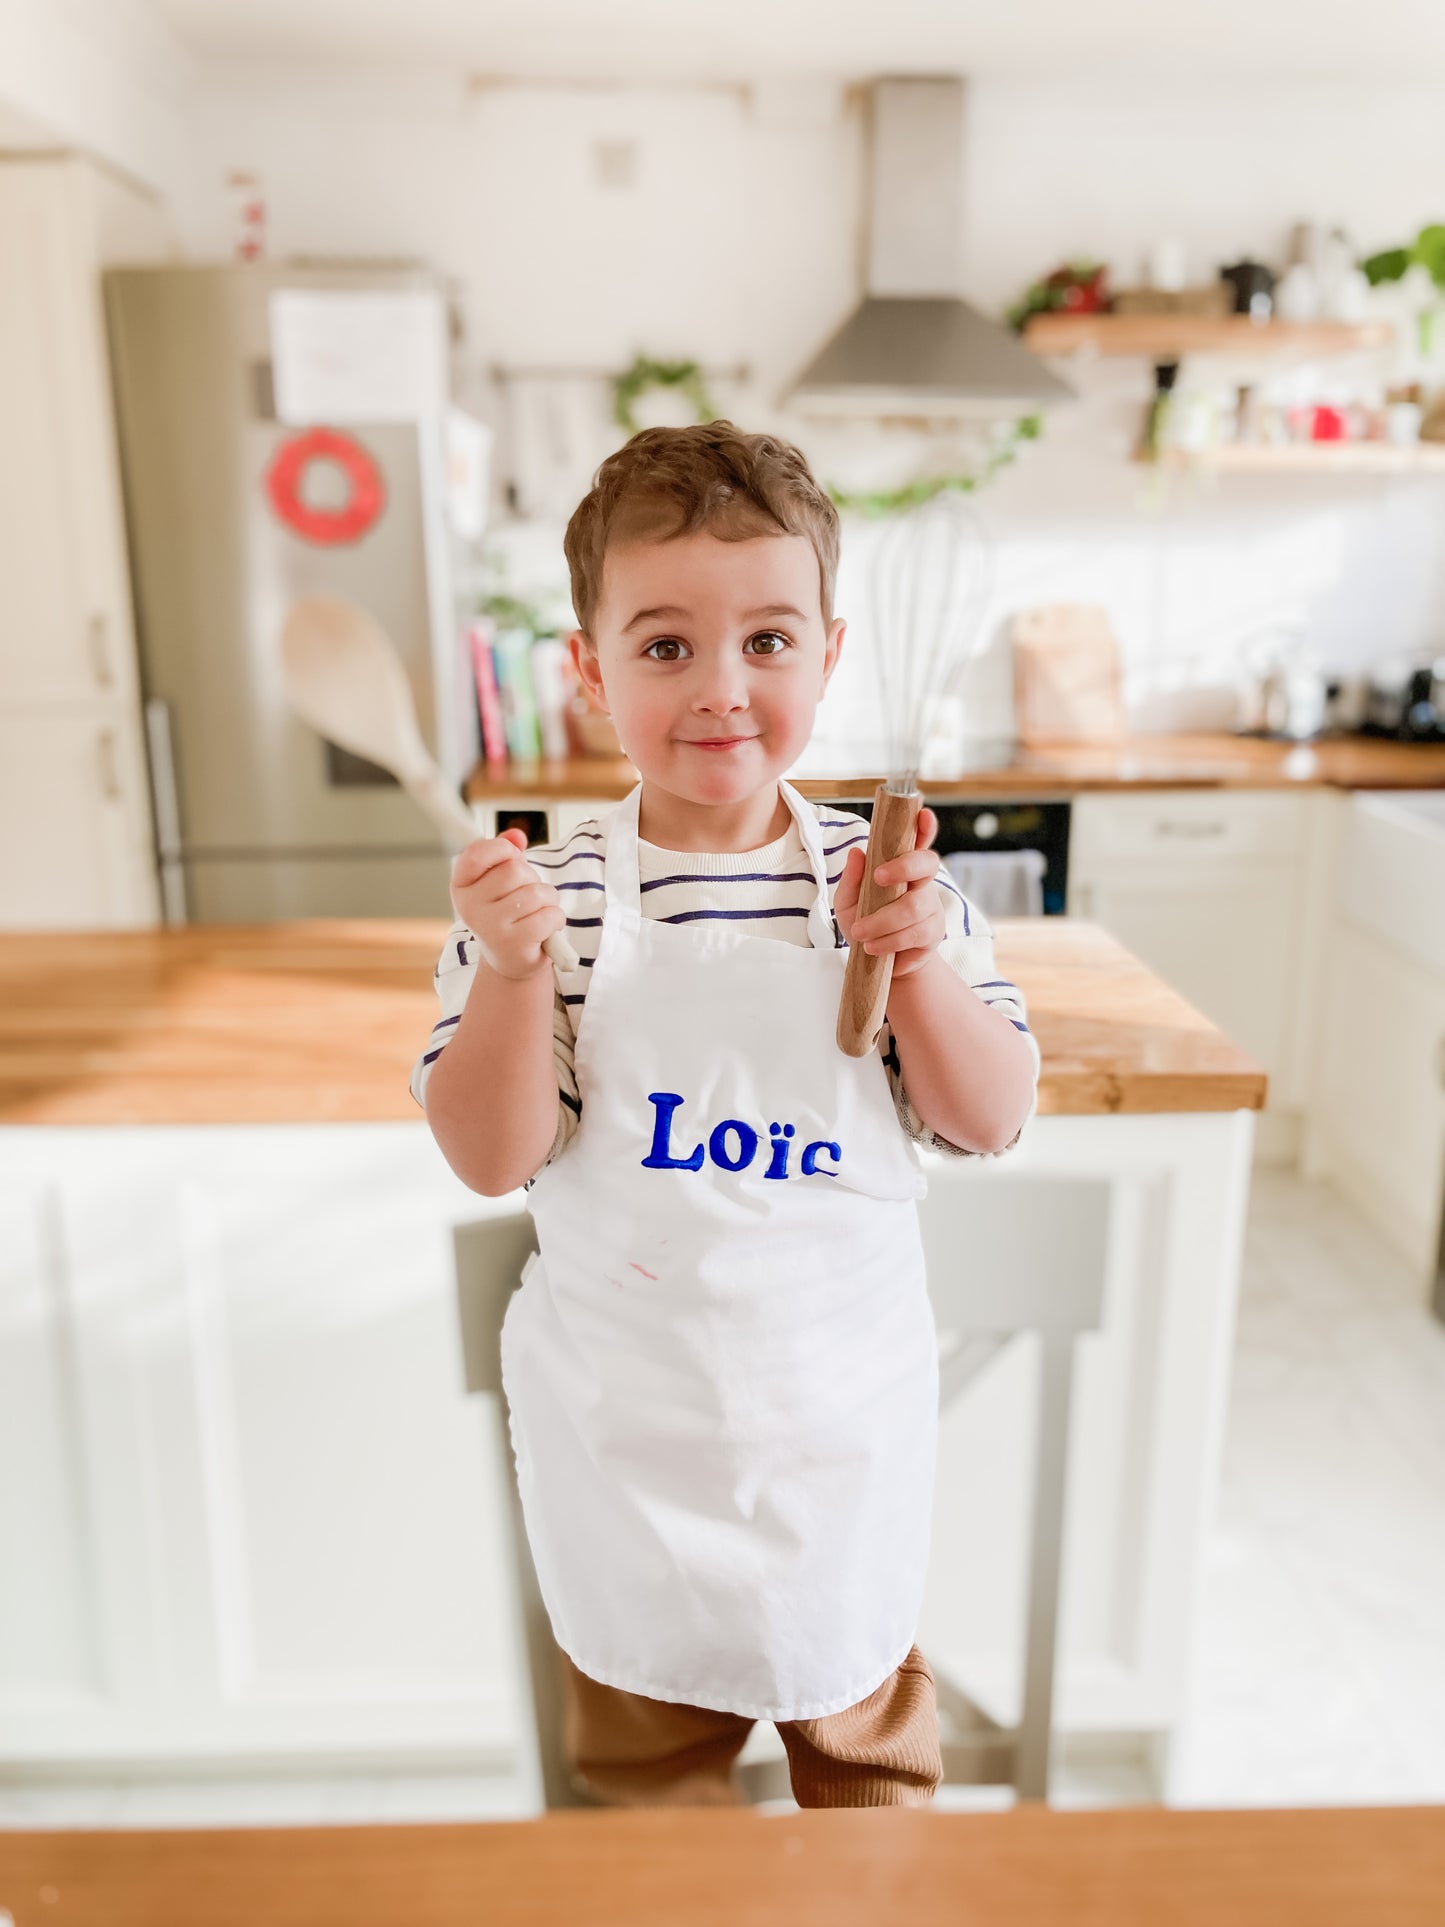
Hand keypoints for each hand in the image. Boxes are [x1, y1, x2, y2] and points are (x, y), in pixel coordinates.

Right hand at [449, 828, 565, 981]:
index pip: (477, 853)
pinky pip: (549, 915)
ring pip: (536, 892)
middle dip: (533, 879)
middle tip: (529, 896)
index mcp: (461, 886)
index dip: (502, 848)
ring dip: (549, 900)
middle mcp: (470, 907)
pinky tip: (547, 928)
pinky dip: (556, 918)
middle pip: (515, 870)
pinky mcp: (514, 943)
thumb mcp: (500, 882)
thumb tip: (516, 835)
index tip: (513, 858)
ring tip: (539, 912)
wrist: (510, 960)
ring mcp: (491, 927)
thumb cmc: (507, 914)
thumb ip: (507, 854)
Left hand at [833, 807, 945, 981]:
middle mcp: (921, 882)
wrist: (879, 965)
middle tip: (877, 878)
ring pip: (914, 905)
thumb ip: (851, 879)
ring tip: (860, 932)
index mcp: (901, 867)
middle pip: (927, 862)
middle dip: (904, 866)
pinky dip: (888, 941)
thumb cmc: (864, 923)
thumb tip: (856, 853)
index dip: (923, 826)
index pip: (918, 840)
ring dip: (882, 920)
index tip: (922, 813)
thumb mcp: (847, 902)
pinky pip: (913, 933)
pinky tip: (873, 947)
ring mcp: (931, 907)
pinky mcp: (933, 933)